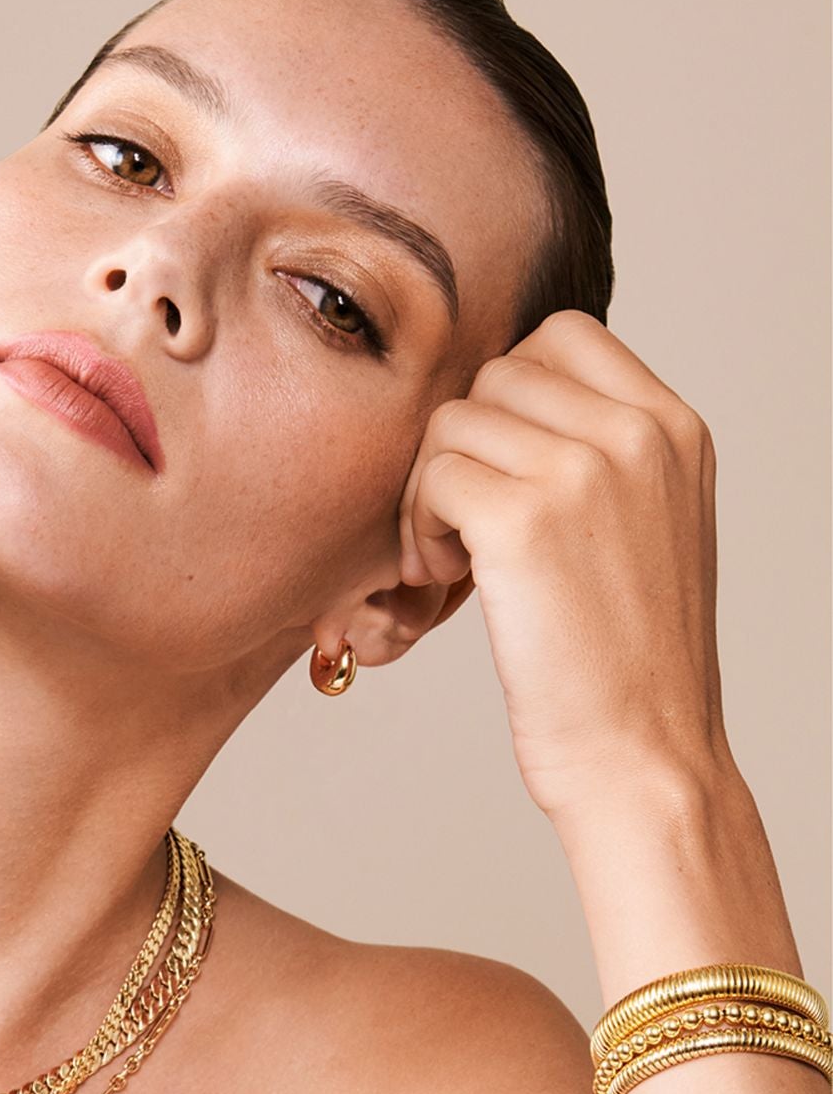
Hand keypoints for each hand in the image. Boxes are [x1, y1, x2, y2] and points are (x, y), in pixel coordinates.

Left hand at [396, 309, 729, 821]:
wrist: (644, 757)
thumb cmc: (627, 665)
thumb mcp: (647, 530)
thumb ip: (600, 457)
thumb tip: (506, 411)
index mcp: (675, 429)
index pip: (563, 336)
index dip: (507, 399)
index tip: (499, 474)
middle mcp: (640, 433)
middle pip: (498, 374)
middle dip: (464, 446)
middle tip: (463, 528)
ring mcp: (586, 470)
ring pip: (454, 421)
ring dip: (431, 491)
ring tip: (451, 562)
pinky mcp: (525, 520)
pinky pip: (433, 475)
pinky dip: (417, 528)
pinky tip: (441, 581)